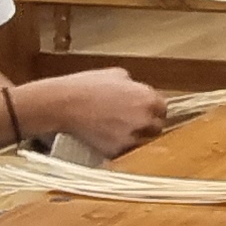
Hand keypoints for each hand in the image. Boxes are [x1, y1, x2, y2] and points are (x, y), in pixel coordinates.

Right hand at [13, 68, 167, 157]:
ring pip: (143, 142)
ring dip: (134, 138)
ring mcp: (131, 137)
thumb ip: (134, 84)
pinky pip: (125, 152)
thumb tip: (138, 90)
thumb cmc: (86, 86)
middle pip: (157, 128)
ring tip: (117, 131)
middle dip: (147, 125)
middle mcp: (144, 119)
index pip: (163, 109)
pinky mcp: (117, 150)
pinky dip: (119, 147)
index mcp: (147, 98)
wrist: (62, 104)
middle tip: (130, 122)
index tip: (145, 112)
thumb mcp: (116, 74)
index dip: (153, 110)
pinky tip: (107, 138)